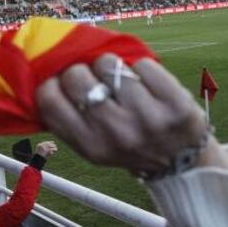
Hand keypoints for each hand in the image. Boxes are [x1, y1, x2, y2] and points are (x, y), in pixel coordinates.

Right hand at [36, 54, 226, 176]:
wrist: (182, 162)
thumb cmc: (128, 145)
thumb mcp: (95, 145)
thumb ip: (71, 118)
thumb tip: (45, 73)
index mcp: (90, 145)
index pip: (49, 98)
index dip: (53, 82)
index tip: (65, 84)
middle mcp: (116, 134)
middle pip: (76, 75)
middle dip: (83, 71)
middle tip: (96, 81)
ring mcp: (147, 119)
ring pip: (108, 63)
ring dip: (112, 66)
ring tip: (122, 81)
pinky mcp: (175, 103)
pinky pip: (143, 64)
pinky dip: (142, 68)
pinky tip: (147, 84)